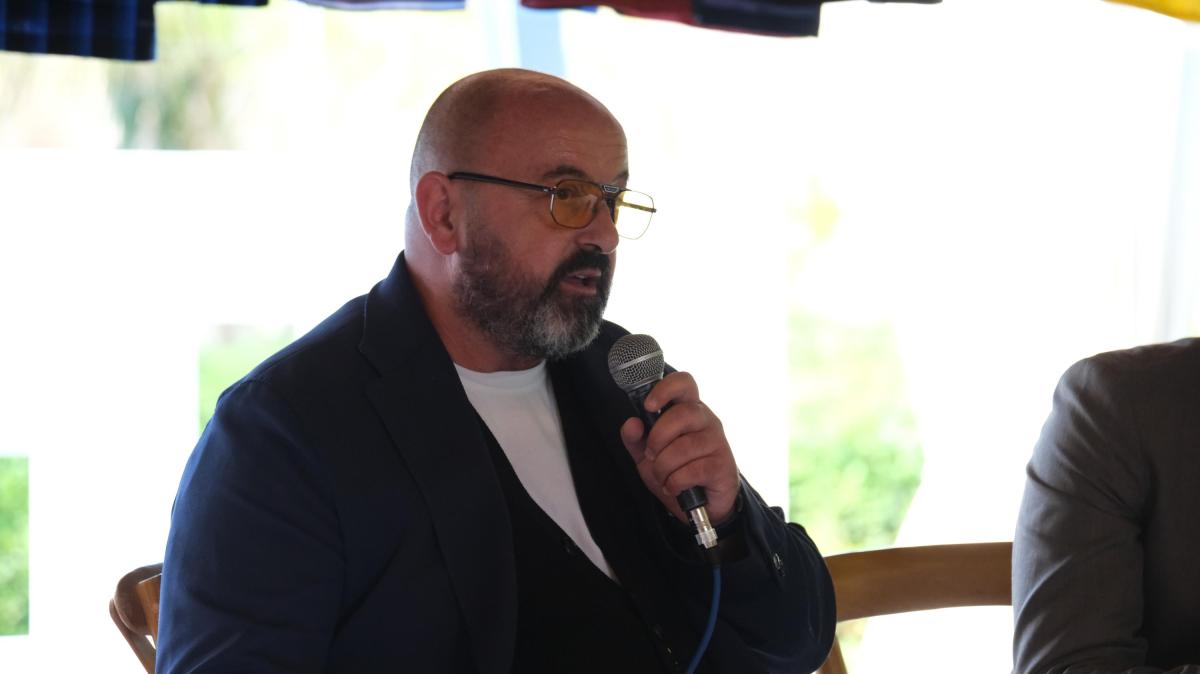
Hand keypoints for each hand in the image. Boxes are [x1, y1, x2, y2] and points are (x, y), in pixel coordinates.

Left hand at [619, 372, 740, 524]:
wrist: (702, 506)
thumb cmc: (677, 472)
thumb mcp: (648, 456)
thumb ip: (636, 439)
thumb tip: (632, 423)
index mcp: (688, 410)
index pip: (684, 383)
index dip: (665, 389)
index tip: (649, 406)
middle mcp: (706, 420)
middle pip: (681, 414)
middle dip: (657, 438)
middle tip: (651, 455)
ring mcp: (717, 442)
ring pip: (683, 447)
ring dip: (663, 467)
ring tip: (663, 477)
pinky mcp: (722, 466)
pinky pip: (691, 470)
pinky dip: (675, 483)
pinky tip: (675, 487)